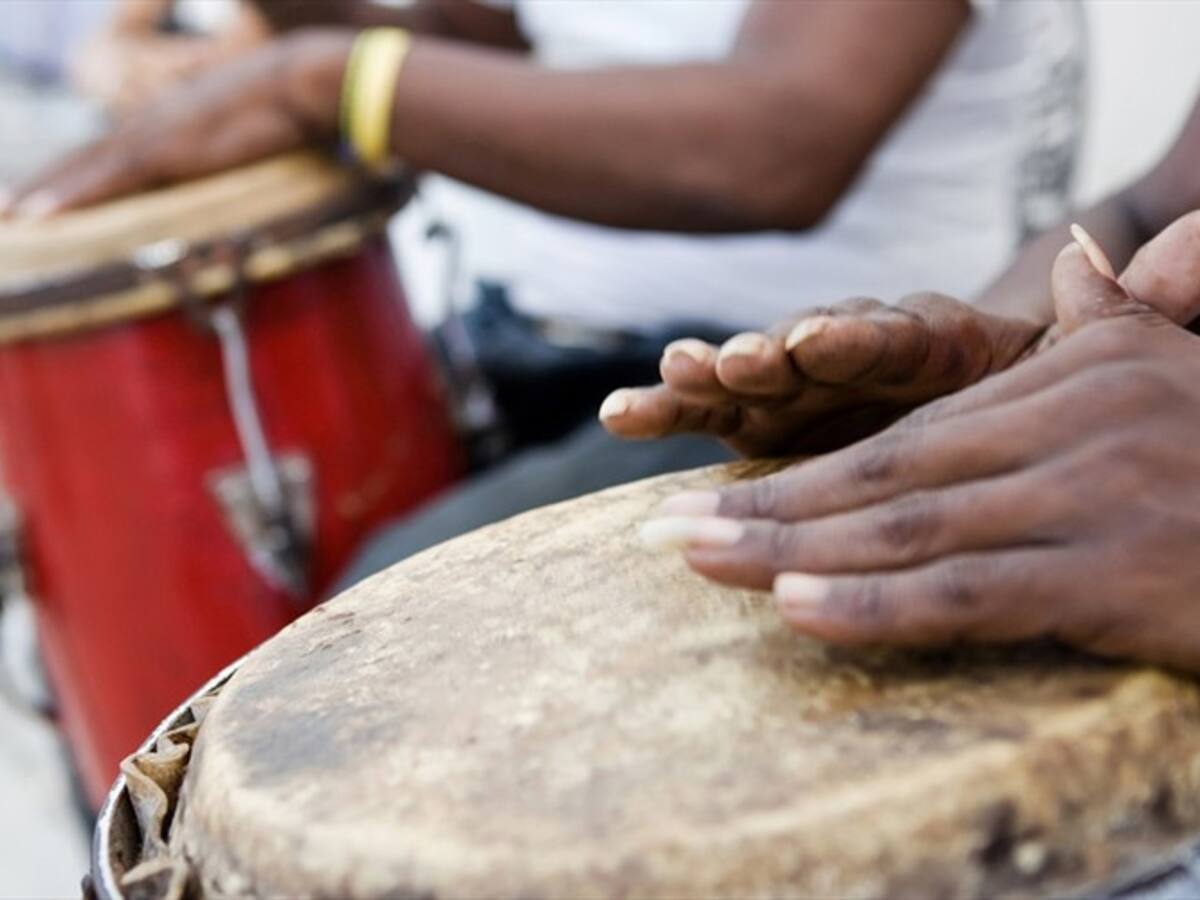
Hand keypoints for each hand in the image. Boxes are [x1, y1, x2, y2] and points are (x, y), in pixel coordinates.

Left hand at [0, 31, 348, 218]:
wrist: (306, 80)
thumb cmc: (299, 106)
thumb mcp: (264, 135)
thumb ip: (246, 153)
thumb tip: (255, 174)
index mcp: (174, 120)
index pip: (113, 150)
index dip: (79, 172)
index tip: (53, 193)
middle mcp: (154, 122)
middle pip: (84, 156)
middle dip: (46, 184)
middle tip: (9, 210)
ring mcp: (156, 133)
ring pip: (82, 167)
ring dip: (42, 194)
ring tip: (8, 218)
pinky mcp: (166, 150)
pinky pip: (106, 179)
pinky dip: (70, 198)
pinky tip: (39, 217)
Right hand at [601, 296, 1044, 456]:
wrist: (964, 391)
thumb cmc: (1016, 382)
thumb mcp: (1062, 352)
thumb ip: (1083, 313)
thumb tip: (1097, 249)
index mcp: (928, 340)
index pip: (892, 333)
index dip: (856, 338)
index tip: (820, 339)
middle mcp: (852, 353)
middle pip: (802, 350)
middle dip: (767, 357)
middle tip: (733, 363)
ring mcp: (798, 384)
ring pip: (746, 378)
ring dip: (708, 380)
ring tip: (668, 380)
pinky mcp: (759, 419)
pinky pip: (709, 415)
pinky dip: (672, 414)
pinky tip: (624, 416)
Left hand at [640, 213, 1199, 670]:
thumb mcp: (1180, 368)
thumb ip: (1118, 317)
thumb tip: (1084, 256)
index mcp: (1064, 380)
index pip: (906, 434)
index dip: (807, 471)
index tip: (722, 493)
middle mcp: (1068, 427)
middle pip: (885, 477)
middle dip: (771, 512)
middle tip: (673, 535)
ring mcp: (1089, 500)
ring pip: (909, 531)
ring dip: (793, 555)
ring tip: (703, 568)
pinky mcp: (1114, 576)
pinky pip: (973, 592)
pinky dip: (881, 604)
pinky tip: (801, 616)